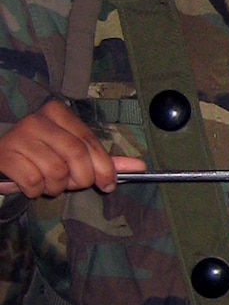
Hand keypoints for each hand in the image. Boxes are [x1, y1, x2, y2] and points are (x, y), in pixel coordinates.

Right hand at [0, 100, 146, 196]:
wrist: (0, 159)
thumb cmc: (40, 157)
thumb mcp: (71, 154)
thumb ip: (102, 160)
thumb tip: (139, 167)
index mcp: (58, 113)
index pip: (90, 141)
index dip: (104, 166)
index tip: (108, 184)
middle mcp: (38, 120)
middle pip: (75, 155)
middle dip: (81, 178)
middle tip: (74, 184)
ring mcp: (19, 136)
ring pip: (55, 171)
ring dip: (55, 187)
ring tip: (48, 182)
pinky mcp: (4, 155)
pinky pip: (33, 182)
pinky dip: (36, 191)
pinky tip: (30, 184)